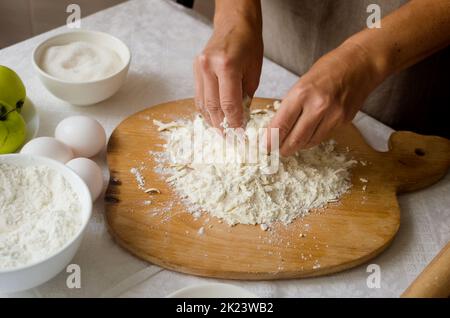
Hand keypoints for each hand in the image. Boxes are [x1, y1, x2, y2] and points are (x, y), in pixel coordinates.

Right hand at [194, 14, 262, 127]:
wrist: (234, 24)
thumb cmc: (248, 45)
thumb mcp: (253, 72)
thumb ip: (245, 96)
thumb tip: (240, 119)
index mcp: (227, 65)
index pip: (229, 104)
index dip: (235, 123)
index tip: (240, 135)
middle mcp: (208, 67)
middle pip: (213, 107)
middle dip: (223, 126)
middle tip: (230, 139)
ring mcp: (199, 68)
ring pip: (203, 105)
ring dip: (212, 121)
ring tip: (222, 133)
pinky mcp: (195, 70)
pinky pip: (199, 97)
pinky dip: (206, 110)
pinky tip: (214, 119)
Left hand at [268, 42, 382, 155]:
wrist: (362, 63)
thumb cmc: (329, 68)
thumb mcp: (302, 82)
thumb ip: (291, 105)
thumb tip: (278, 126)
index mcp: (302, 93)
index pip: (281, 124)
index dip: (271, 140)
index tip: (265, 146)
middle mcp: (318, 106)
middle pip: (295, 139)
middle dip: (283, 149)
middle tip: (276, 151)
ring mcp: (333, 115)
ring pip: (309, 142)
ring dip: (298, 146)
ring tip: (290, 145)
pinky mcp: (344, 121)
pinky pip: (323, 136)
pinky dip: (312, 139)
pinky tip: (307, 136)